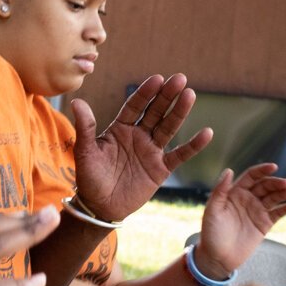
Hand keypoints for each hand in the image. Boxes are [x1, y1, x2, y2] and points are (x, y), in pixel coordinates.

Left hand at [69, 74, 211, 222]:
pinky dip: (193, 145)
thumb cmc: (89, 178)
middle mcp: (138, 136)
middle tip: (180, 79)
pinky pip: (180, 155)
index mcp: (120, 129)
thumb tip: (77, 102)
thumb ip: (86, 127)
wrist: (99, 207)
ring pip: (168, 128)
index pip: (135, 106)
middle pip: (155, 112)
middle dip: (167, 96)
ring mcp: (151, 151)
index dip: (146, 93)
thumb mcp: (85, 152)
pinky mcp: (161, 168)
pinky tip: (207, 133)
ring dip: (179, 112)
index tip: (157, 79)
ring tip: (190, 95)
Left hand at [192, 164, 285, 279]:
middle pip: (266, 185)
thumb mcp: (212, 210)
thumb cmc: (211, 233)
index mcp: (234, 192)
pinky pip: (278, 213)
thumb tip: (229, 170)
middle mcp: (248, 199)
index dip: (262, 170)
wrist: (217, 258)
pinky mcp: (264, 224)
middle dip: (276, 182)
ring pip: (274, 198)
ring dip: (284, 193)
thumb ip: (220, 191)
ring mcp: (257, 211)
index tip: (273, 167)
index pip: (251, 176)